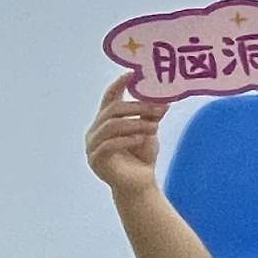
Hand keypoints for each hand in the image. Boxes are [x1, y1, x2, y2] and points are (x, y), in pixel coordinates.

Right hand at [85, 75, 167, 193]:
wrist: (140, 184)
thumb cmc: (142, 156)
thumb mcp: (149, 131)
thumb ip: (151, 116)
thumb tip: (165, 100)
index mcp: (106, 120)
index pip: (109, 97)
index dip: (119, 84)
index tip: (132, 74)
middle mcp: (96, 130)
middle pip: (112, 110)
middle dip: (137, 107)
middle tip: (159, 109)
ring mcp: (93, 145)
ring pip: (111, 126)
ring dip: (135, 123)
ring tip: (153, 126)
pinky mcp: (96, 160)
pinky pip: (109, 145)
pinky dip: (126, 140)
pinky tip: (140, 139)